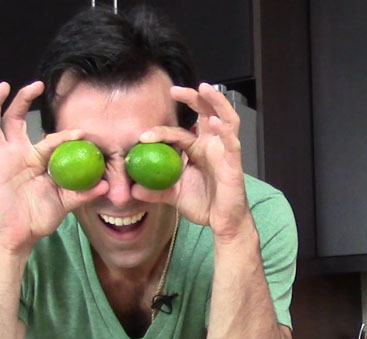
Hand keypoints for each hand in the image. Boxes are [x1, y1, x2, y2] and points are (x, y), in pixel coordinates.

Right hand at [0, 82, 107, 252]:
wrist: (23, 235)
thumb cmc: (41, 216)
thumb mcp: (66, 203)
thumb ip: (82, 193)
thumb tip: (105, 186)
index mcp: (35, 159)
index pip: (49, 139)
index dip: (64, 135)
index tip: (81, 132)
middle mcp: (16, 155)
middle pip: (15, 119)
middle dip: (24, 100)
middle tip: (37, 85)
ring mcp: (0, 162)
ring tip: (2, 87)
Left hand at [132, 83, 251, 242]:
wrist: (222, 222)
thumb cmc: (203, 205)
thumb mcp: (173, 196)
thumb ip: (155, 190)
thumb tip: (132, 190)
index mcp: (197, 149)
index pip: (179, 133)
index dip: (162, 131)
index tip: (143, 136)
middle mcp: (212, 145)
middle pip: (206, 113)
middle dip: (193, 98)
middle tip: (174, 89)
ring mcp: (225, 151)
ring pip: (225, 119)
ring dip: (216, 102)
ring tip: (204, 89)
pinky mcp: (234, 162)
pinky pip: (231, 143)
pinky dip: (224, 130)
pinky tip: (215, 122)